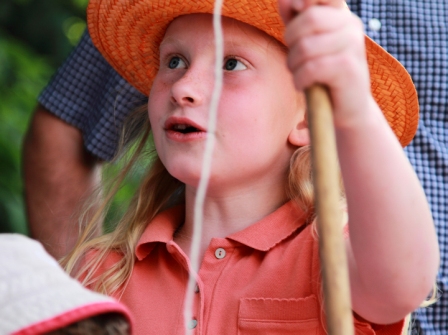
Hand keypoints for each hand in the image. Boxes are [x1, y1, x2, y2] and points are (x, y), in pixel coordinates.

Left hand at [278, 0, 375, 128]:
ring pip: (306, 46)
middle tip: (295, 60)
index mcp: (341, 15)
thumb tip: (284, 0)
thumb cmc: (321, 74)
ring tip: (301, 76)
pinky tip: (305, 86)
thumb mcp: (306, 43)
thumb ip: (295, 20)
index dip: (303, 0)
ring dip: (294, 65)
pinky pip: (312, 67)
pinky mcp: (349, 68)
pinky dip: (301, 79)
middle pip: (309, 18)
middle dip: (291, 42)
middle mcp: (351, 25)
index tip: (296, 11)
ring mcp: (353, 45)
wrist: (343, 108)